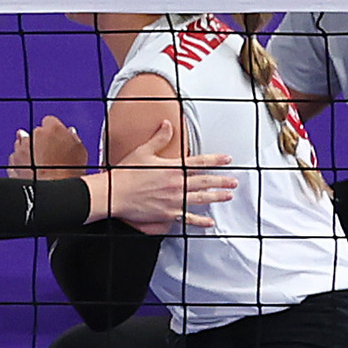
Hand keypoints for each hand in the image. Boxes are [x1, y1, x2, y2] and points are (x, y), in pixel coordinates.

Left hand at [8, 115, 91, 179]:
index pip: (50, 121)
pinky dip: (20, 163)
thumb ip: (73, 138)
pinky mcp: (13, 163)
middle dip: (40, 141)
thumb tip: (70, 133)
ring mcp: (21, 149)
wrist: (54, 193)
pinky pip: (15, 159)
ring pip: (23, 145)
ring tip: (40, 164)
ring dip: (29, 151)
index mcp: (52, 128)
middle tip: (50, 155)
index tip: (56, 139)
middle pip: (35, 133)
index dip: (54, 132)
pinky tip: (29, 170)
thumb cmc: (69, 173)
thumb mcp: (80, 152)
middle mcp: (34, 135)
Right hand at [96, 132, 237, 233]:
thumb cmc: (126, 174)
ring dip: (216, 197)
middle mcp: (176, 184)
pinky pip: (188, 218)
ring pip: (201, 198)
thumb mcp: (143, 152)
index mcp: (172, 168)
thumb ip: (159, 138)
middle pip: (205, 182)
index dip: (216, 160)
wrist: (114, 194)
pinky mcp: (168, 213)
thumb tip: (167, 125)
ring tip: (227, 196)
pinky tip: (209, 222)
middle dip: (222, 181)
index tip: (227, 159)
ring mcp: (174, 200)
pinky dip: (200, 221)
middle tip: (233, 181)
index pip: (200, 162)